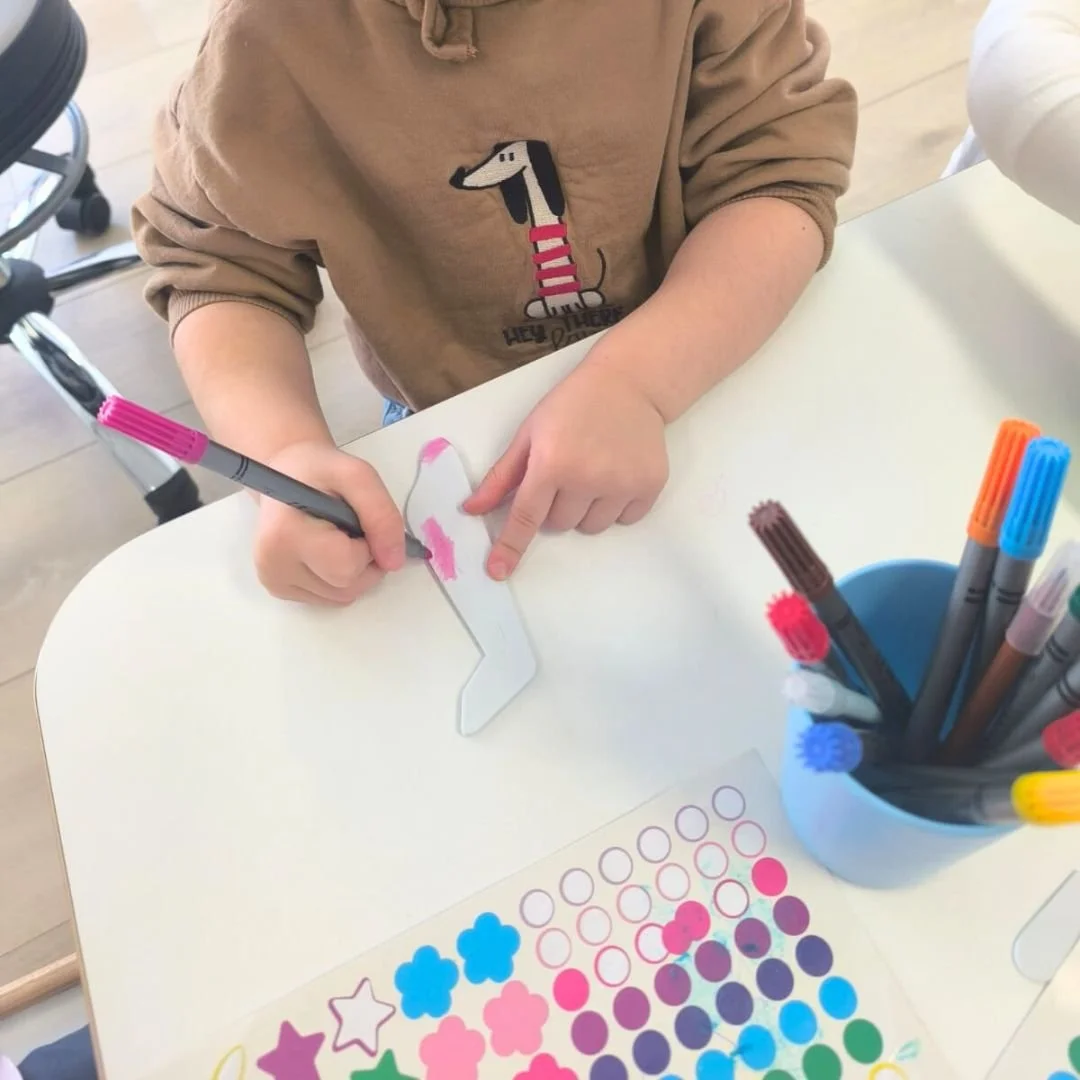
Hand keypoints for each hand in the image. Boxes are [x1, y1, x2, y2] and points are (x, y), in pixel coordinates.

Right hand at [253, 440, 404, 603]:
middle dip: (365, 561)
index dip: (367, 548)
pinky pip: (330, 598)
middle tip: (352, 528)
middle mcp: (272, 566)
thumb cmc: (319, 471)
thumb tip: (394, 562)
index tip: (358, 522)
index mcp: (284, 536)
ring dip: (355, 570)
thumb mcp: (357, 476)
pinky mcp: (279, 589)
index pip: (346, 567)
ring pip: (342, 597)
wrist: (285, 473)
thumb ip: (381, 515)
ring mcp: (274, 581)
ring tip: (339, 536)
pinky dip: (340, 577)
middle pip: (347, 588)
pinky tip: (327, 550)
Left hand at [463, 361, 668, 578]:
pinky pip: (624, 520)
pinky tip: (616, 474)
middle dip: (556, 507)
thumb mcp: (529, 433)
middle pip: (559, 525)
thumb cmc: (572, 406)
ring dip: (586, 510)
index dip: (510, 546)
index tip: (499, 572)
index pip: (526, 517)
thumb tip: (472, 509)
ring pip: (591, 527)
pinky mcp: (649, 486)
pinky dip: (616, 506)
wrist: (629, 384)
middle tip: (566, 472)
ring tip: (593, 472)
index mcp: (552, 463)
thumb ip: (501, 476)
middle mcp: (587, 478)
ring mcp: (621, 484)